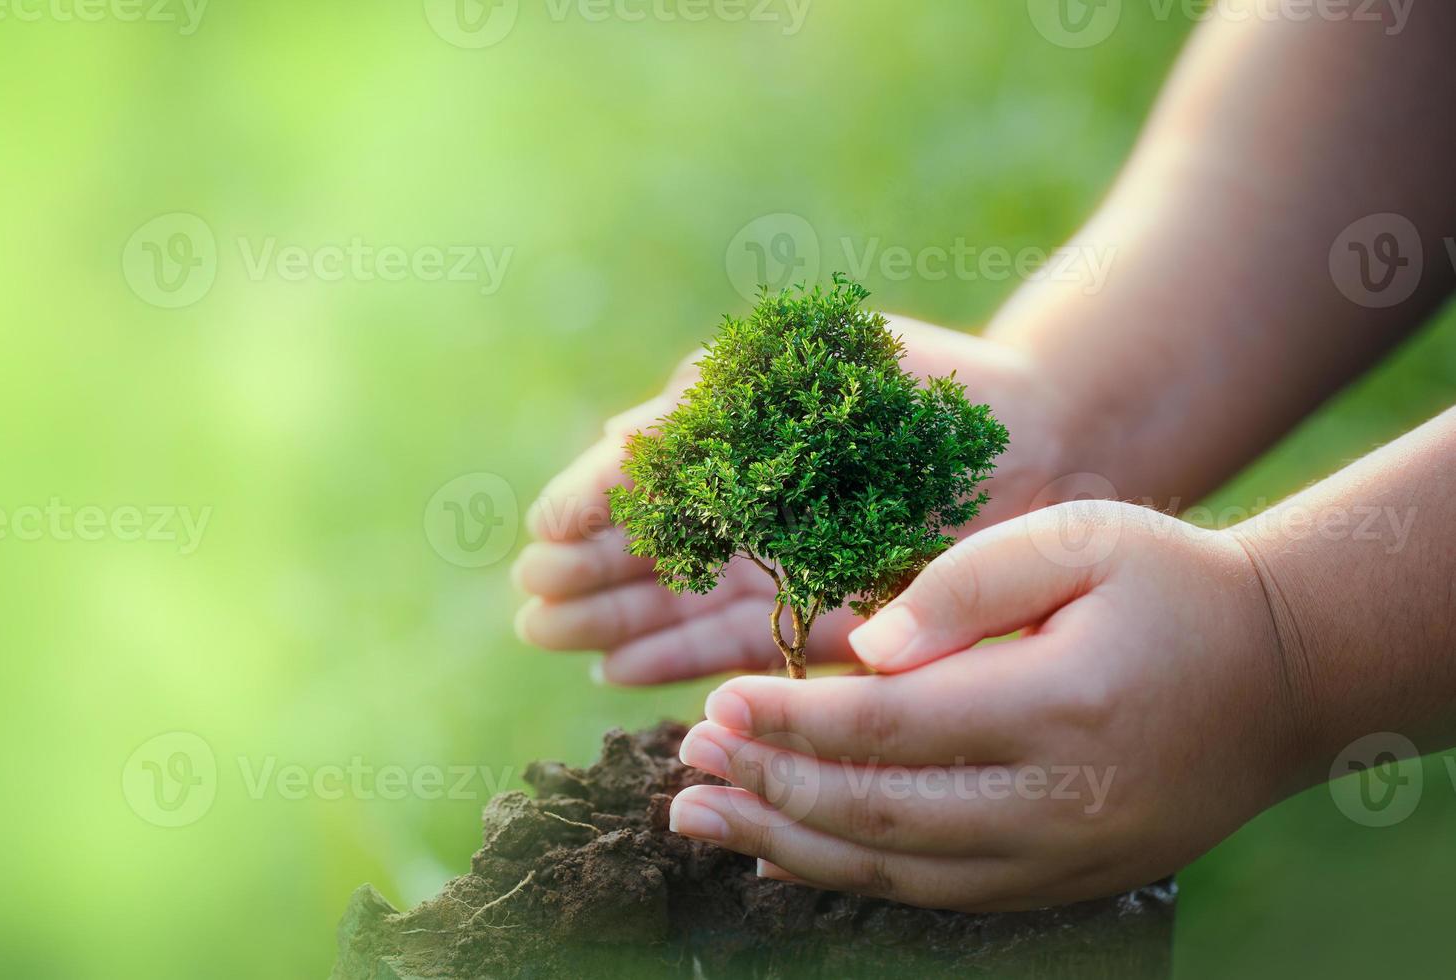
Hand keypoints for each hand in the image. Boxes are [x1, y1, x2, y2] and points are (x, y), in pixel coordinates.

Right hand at [513, 317, 1081, 684]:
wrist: (1033, 440)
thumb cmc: (918, 388)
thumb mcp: (804, 369)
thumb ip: (713, 400)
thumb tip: (618, 438)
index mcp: (730, 442)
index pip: (638, 479)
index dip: (587, 505)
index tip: (545, 527)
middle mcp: (741, 511)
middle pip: (641, 550)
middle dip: (579, 575)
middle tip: (530, 596)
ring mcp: (771, 568)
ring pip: (670, 604)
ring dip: (606, 621)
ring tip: (549, 634)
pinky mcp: (809, 622)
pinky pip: (727, 649)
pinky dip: (669, 662)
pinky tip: (613, 671)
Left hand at [668, 501, 1303, 910]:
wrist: (1282, 675)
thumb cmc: (1167, 585)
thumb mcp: (1075, 538)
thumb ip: (962, 584)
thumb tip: (858, 648)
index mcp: (1062, 704)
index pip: (892, 725)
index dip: (794, 718)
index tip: (719, 700)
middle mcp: (1064, 801)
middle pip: (881, 813)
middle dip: (769, 787)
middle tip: (686, 759)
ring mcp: (1066, 858)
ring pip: (899, 872)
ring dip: (787, 845)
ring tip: (699, 814)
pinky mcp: (1067, 885)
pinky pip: (938, 896)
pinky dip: (851, 877)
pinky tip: (779, 850)